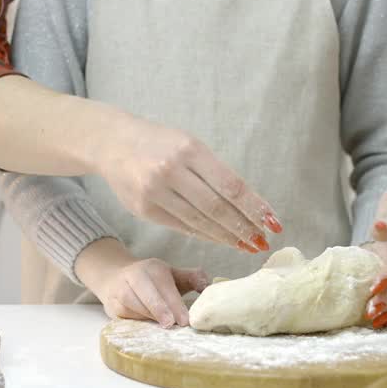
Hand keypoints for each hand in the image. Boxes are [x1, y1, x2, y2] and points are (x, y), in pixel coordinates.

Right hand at [77, 239, 208, 327]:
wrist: (114, 277)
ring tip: (163, 328)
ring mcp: (119, 291)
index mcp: (152, 268)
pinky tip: (148, 329)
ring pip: (133, 306)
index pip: (164, 285)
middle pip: (146, 294)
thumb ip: (193, 278)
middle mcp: (134, 277)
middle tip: (172, 324)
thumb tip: (208, 287)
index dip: (174, 303)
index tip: (185, 319)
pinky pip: (125, 316)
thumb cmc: (153, 281)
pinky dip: (137, 323)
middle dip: (159, 310)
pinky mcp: (111, 307)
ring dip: (148, 318)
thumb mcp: (172, 275)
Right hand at [93, 115, 280, 252]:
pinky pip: (181, 226)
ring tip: (246, 245)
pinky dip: (204, 234)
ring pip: (199, 221)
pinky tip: (219, 239)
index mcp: (190, 149)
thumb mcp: (189, 145)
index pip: (231, 185)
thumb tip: (247, 206)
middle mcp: (172, 170)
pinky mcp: (143, 208)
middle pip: (217, 207)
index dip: (255, 207)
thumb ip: (214, 173)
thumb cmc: (160, 143)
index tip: (273, 223)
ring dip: (226, 236)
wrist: (112, 142)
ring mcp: (155, 191)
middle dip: (244, 228)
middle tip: (262, 242)